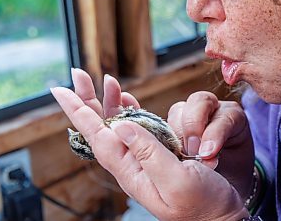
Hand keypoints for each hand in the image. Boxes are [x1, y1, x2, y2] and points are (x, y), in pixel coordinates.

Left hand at [51, 69, 248, 220]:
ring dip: (110, 101)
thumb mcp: (176, 180)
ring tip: (105, 81)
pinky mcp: (161, 154)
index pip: (97, 136)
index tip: (62, 90)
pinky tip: (128, 101)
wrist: (219, 218)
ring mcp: (145, 158)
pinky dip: (131, 110)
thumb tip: (121, 126)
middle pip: (101, 127)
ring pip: (119, 125)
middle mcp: (133, 163)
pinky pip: (139, 128)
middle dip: (88, 99)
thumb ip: (149, 153)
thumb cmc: (202, 204)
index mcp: (131, 170)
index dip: (79, 111)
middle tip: (77, 73)